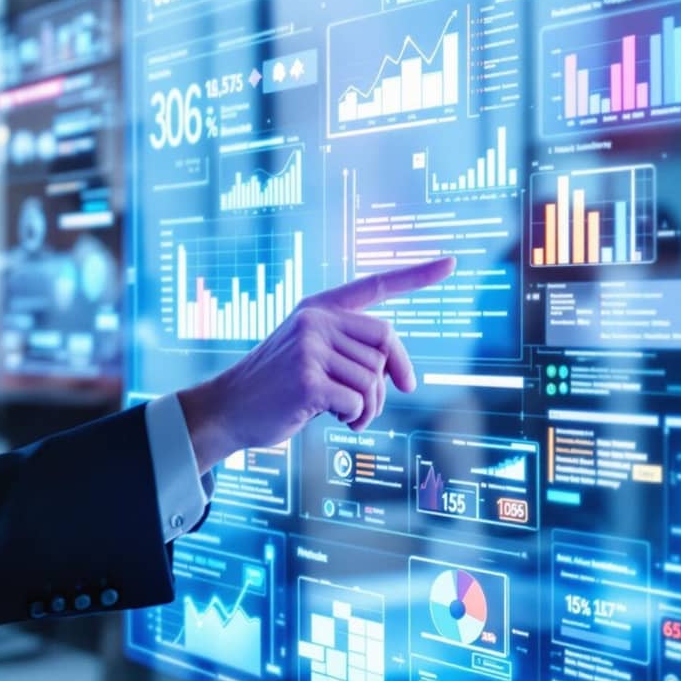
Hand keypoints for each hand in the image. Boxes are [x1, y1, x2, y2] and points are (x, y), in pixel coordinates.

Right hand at [177, 257, 456, 470]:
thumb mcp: (310, 355)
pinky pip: (359, 401)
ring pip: (375, 379)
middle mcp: (316, 320)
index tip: (451, 262)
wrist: (228, 409)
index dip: (416, 275)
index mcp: (319, 308)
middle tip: (372, 404)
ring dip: (368, 408)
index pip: (376, 285)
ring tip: (344, 414)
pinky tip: (332, 418)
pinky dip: (354, 418)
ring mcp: (310, 347)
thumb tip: (402, 376)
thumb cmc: (276, 387)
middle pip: (386, 344)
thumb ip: (349, 351)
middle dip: (389, 379)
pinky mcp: (308, 379)